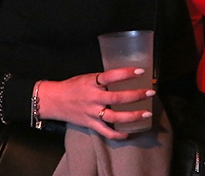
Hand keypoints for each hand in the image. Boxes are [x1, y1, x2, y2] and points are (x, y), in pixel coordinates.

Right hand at [38, 68, 154, 139]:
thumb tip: (124, 76)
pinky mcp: (90, 124)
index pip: (111, 76)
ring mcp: (92, 112)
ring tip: (146, 113)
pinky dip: (117, 134)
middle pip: (117, 98)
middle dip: (136, 95)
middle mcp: (93, 98)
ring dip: (132, 116)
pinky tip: (128, 132)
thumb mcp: (87, 77)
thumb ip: (103, 79)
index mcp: (92, 82)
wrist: (54, 100)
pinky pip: (105, 132)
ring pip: (114, 117)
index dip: (126, 73)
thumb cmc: (72, 86)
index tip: (141, 71)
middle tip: (150, 92)